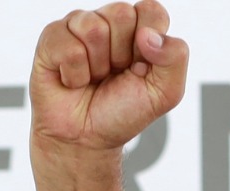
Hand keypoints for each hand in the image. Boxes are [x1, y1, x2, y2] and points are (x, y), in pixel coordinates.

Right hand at [29, 2, 187, 163]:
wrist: (87, 139)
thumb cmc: (123, 112)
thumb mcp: (165, 93)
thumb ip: (176, 58)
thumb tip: (148, 35)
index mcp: (139, 29)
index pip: (152, 11)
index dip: (149, 45)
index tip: (141, 70)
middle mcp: (109, 22)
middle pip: (122, 14)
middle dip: (122, 55)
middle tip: (114, 76)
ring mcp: (79, 26)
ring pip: (93, 28)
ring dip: (97, 66)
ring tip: (94, 79)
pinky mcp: (52, 38)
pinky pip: (69, 46)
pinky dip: (75, 75)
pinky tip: (73, 82)